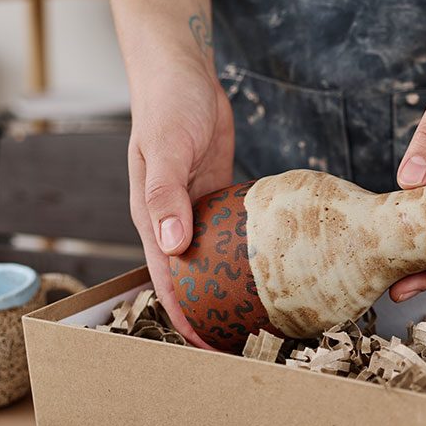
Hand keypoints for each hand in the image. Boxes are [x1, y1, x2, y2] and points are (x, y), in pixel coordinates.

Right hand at [126, 52, 233, 346]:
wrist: (182, 73)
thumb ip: (165, 196)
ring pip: (214, 263)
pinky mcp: (219, 199)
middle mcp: (173, 224)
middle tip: (245, 346)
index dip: (184, 320)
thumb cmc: (166, 107)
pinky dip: (247, 257)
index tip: (206, 352)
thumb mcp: (165, 150)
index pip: (167, 284)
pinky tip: (274, 272)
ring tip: (262, 320)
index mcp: (151, 221)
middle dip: (211, 315)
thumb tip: (170, 246)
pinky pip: (234, 236)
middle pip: (192, 282)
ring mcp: (197, 213)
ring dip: (231, 291)